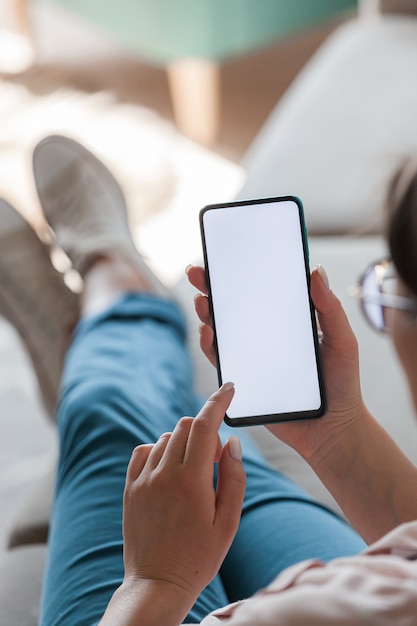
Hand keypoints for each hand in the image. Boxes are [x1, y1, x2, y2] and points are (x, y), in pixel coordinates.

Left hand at [122, 384, 245, 610]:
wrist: (157, 583)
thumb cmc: (199, 556)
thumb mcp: (229, 521)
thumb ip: (234, 477)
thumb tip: (231, 441)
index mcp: (192, 481)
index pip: (205, 425)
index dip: (218, 402)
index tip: (229, 388)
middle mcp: (163, 474)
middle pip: (185, 426)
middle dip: (204, 432)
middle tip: (213, 461)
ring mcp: (143, 479)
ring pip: (165, 438)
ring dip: (183, 444)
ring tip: (192, 475)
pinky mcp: (130, 487)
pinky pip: (143, 451)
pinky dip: (159, 452)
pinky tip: (168, 472)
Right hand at [186, 264, 366, 462]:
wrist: (332, 430)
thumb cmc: (342, 384)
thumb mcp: (342, 340)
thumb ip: (330, 309)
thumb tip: (316, 270)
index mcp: (285, 322)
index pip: (258, 292)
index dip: (239, 274)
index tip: (223, 257)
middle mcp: (265, 337)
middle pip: (233, 307)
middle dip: (211, 288)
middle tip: (197, 273)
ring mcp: (252, 357)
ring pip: (221, 331)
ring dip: (207, 314)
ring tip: (202, 301)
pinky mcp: (244, 379)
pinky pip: (221, 360)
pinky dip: (210, 345)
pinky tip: (208, 333)